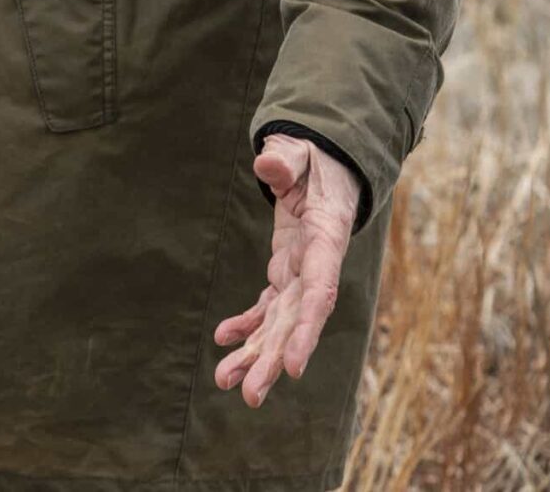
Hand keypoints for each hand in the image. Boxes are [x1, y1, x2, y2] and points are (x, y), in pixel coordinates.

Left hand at [211, 134, 360, 406]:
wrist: (326, 166)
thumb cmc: (314, 159)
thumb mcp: (301, 153)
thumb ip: (286, 160)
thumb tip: (266, 165)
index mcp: (324, 242)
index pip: (319, 295)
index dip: (306, 332)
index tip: (292, 368)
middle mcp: (315, 267)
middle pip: (296, 323)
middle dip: (272, 360)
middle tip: (248, 396)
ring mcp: (300, 273)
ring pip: (279, 323)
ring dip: (254, 353)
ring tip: (225, 382)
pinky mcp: (286, 273)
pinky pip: (267, 307)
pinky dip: (246, 325)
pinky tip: (223, 340)